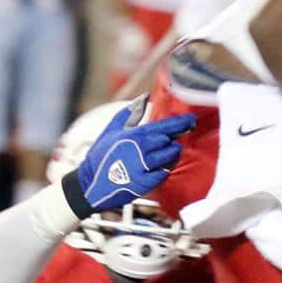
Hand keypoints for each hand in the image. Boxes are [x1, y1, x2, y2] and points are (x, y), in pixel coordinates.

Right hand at [71, 109, 195, 213]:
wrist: (90, 184)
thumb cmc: (101, 156)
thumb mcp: (111, 131)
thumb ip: (129, 113)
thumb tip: (144, 98)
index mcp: (132, 135)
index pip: (162, 126)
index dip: (179, 123)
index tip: (191, 120)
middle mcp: (139, 150)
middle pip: (168, 141)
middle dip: (173, 139)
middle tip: (177, 137)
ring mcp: (142, 167)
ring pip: (168, 156)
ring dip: (171, 153)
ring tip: (168, 151)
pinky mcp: (144, 183)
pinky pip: (163, 173)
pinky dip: (165, 168)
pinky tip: (161, 166)